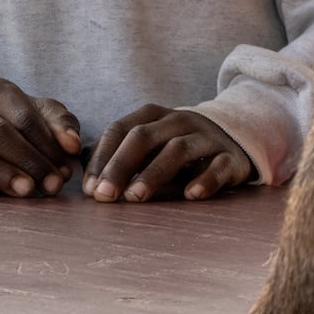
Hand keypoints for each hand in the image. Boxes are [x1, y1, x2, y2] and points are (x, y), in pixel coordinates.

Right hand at [0, 78, 80, 197]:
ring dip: (0, 173)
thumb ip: (62, 125)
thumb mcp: (44, 115)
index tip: (66, 170)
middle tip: (52, 185)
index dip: (47, 144)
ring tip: (27, 191)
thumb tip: (72, 145)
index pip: (23, 117)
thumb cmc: (20, 122)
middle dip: (28, 161)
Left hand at [85, 104, 252, 203]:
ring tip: (135, 197)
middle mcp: (179, 121)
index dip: (102, 157)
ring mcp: (206, 138)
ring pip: (178, 149)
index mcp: (153, 116)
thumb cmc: (178, 145)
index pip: (120, 130)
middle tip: (104, 195)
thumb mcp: (149, 142)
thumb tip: (80, 168)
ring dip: (154, 173)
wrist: (233, 138)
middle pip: (144, 137)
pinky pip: (219, 167)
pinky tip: (192, 195)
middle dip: (120, 166)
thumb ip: (117, 152)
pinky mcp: (230, 157)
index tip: (89, 188)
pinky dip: (206, 180)